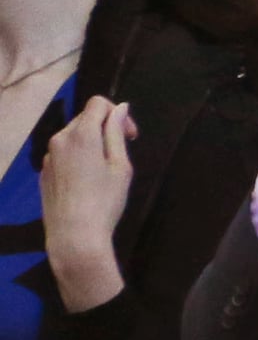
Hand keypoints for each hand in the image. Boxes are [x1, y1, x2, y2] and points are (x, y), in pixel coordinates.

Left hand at [40, 98, 130, 312]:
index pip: (98, 104)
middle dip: (106, 129)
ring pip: (73, 137)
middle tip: (122, 155)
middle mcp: (60, 139)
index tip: (131, 136)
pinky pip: (63, 154)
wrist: (74, 235)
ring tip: (104, 172)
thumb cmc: (105, 201)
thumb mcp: (120, 166)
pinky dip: (77, 158)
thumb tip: (120, 108)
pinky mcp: (44, 171)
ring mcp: (49, 156)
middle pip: (85, 119)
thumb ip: (117, 133)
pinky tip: (87, 183)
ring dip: (91, 144)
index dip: (119, 114)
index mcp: (82, 134)